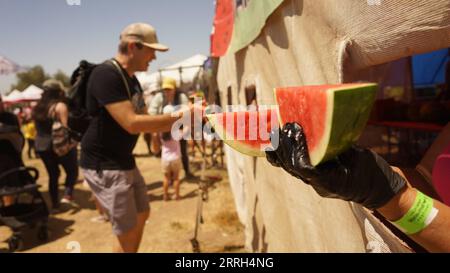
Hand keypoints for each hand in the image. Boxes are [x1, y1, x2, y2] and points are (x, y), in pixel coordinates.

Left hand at [266, 123, 406, 208]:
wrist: (375, 188)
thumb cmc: (371, 172)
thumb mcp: (359, 158)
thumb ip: (340, 145)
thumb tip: (325, 124)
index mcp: (329, 181)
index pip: (304, 168)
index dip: (297, 149)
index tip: (296, 131)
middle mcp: (316, 183)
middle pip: (291, 165)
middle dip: (285, 145)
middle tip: (285, 125)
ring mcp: (312, 181)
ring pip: (287, 166)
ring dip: (279, 147)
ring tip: (277, 129)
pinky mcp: (310, 176)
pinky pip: (292, 166)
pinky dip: (282, 153)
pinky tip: (275, 142)